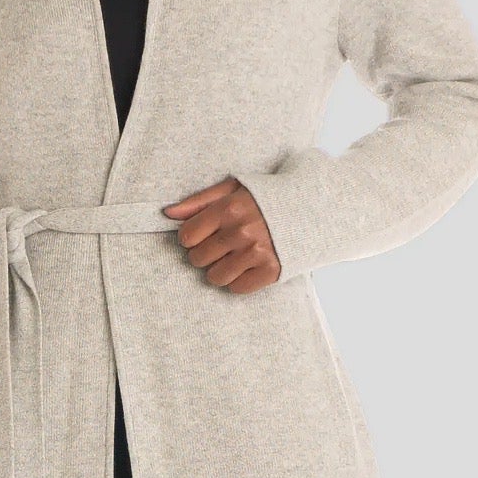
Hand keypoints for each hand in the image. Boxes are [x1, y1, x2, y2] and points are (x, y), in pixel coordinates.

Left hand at [163, 178, 281, 290]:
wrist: (310, 209)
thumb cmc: (266, 198)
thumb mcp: (233, 188)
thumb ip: (199, 201)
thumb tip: (168, 213)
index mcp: (229, 208)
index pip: (187, 236)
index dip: (190, 237)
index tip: (202, 235)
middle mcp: (242, 231)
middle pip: (198, 258)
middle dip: (205, 253)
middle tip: (221, 245)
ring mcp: (257, 253)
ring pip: (215, 277)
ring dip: (219, 270)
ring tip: (233, 256)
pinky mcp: (271, 271)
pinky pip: (237, 288)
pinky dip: (238, 280)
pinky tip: (247, 266)